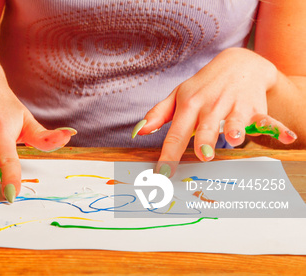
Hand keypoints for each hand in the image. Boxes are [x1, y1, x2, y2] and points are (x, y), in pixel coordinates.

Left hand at [133, 48, 296, 175]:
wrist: (237, 64)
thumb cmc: (202, 87)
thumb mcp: (178, 96)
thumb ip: (158, 114)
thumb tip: (138, 132)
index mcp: (189, 105)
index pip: (177, 132)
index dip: (169, 153)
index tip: (162, 173)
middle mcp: (212, 105)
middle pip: (206, 127)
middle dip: (205, 140)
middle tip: (203, 155)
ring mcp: (234, 106)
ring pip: (235, 120)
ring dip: (236, 129)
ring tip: (234, 138)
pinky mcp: (255, 108)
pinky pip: (267, 119)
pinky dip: (277, 128)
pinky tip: (287, 138)